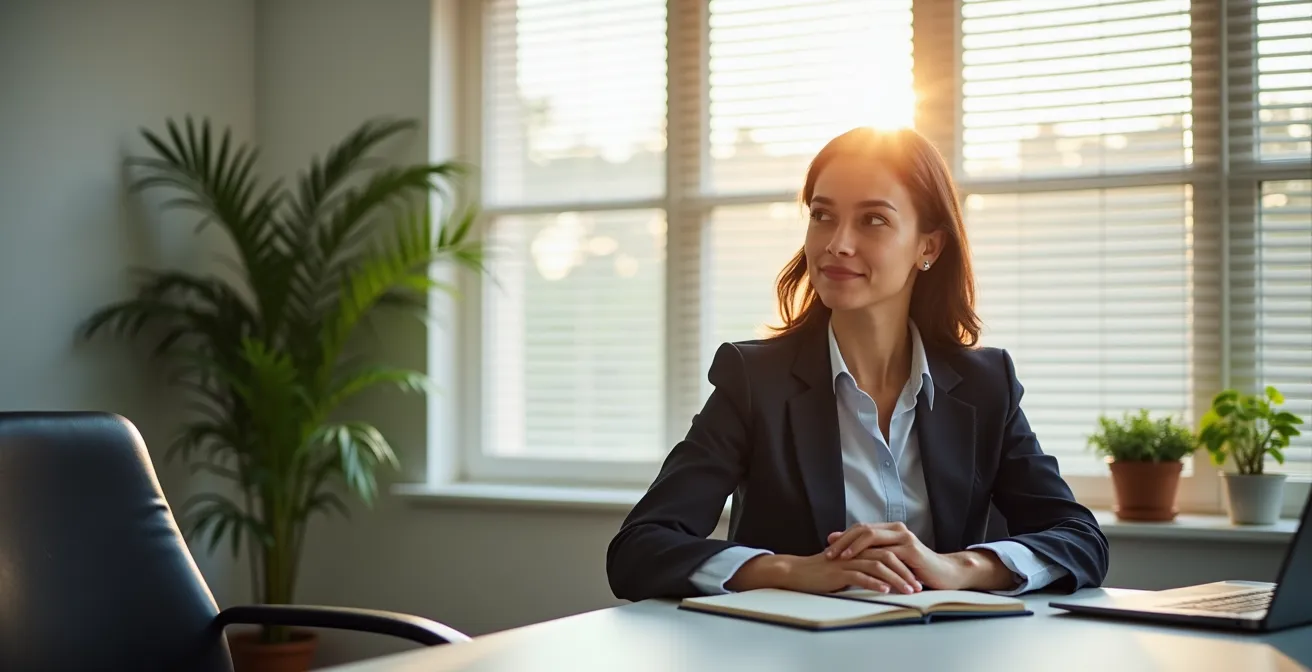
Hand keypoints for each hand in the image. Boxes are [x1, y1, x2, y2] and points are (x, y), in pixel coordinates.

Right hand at [725, 552, 918, 594]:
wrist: (798, 572)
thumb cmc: (821, 573)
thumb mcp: (846, 568)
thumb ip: (862, 568)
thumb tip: (880, 577)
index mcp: (859, 549)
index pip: (888, 552)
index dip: (904, 565)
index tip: (917, 579)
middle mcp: (856, 552)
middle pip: (888, 557)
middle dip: (906, 572)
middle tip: (918, 587)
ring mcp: (848, 560)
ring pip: (879, 566)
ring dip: (896, 579)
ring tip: (909, 591)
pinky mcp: (839, 571)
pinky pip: (861, 575)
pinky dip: (875, 583)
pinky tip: (886, 591)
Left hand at [826, 523, 1015, 590]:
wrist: (946, 574)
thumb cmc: (917, 569)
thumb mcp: (893, 560)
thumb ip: (876, 554)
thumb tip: (848, 552)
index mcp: (891, 529)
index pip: (861, 527)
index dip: (844, 535)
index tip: (827, 544)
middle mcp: (897, 529)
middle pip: (863, 529)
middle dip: (843, 541)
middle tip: (828, 552)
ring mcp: (904, 538)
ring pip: (871, 537)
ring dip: (852, 548)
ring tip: (838, 558)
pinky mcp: (911, 551)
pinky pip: (885, 552)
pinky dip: (870, 559)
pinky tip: (860, 566)